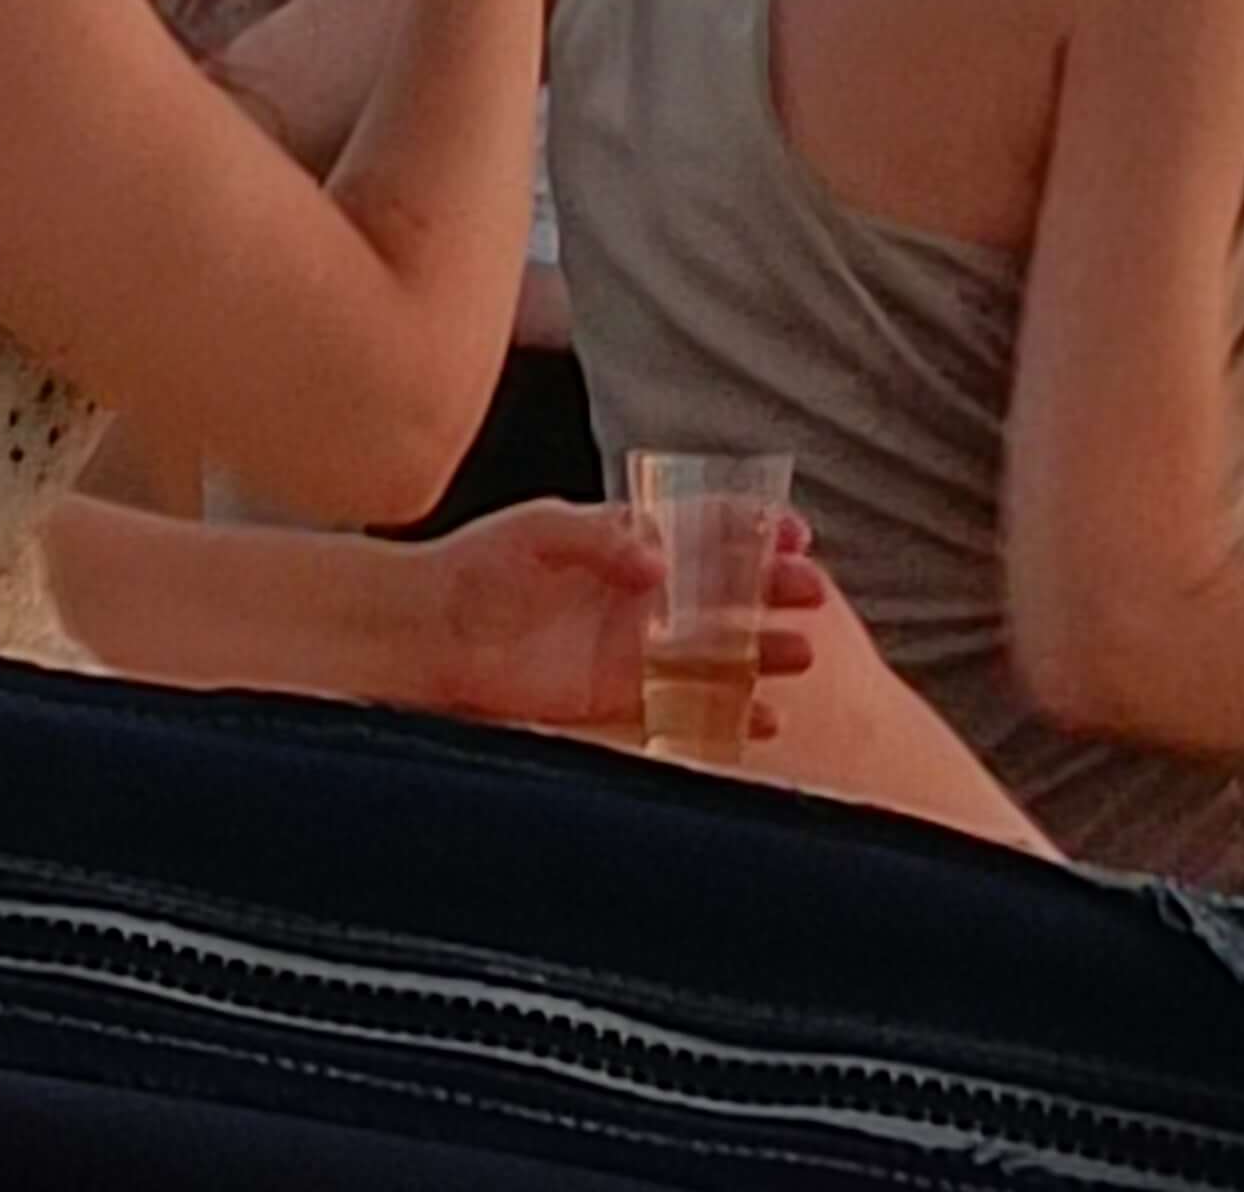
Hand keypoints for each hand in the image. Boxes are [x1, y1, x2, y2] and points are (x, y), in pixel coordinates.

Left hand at [412, 497, 825, 732]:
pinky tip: (764, 718)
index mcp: (628, 537)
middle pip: (724, 587)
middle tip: (813, 593)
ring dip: (761, 649)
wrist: (431, 634)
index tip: (794, 532)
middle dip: (771, 587)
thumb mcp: (538, 531)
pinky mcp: (617, 696)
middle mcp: (642, 591)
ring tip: (803, 653)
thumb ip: (601, 539)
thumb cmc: (480, 566)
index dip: (753, 527)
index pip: (705, 525)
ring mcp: (633, 645)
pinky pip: (684, 704)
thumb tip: (660, 561)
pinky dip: (726, 711)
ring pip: (716, 647)